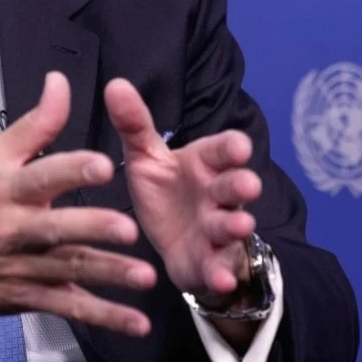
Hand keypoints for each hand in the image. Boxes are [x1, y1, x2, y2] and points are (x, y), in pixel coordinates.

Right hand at [0, 72, 157, 337]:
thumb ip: (36, 124)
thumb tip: (60, 82)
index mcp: (7, 190)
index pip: (40, 177)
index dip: (71, 170)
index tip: (102, 165)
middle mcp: (15, 230)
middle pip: (56, 229)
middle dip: (92, 228)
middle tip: (128, 227)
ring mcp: (23, 267)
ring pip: (69, 271)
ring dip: (108, 275)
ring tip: (145, 277)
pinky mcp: (31, 297)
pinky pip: (71, 307)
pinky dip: (104, 317)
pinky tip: (136, 322)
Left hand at [104, 78, 260, 303]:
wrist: (176, 243)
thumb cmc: (166, 191)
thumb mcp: (147, 158)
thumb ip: (135, 125)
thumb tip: (114, 83)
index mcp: (204, 164)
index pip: (223, 150)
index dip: (232, 149)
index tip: (239, 146)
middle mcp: (217, 195)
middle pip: (233, 186)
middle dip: (241, 185)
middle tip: (247, 184)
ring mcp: (217, 230)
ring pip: (231, 225)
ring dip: (235, 226)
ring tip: (239, 225)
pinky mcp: (211, 262)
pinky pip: (218, 267)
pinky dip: (221, 273)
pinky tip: (220, 278)